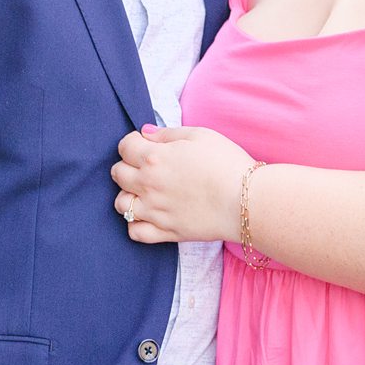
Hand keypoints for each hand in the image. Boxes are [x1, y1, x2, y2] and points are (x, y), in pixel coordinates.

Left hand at [112, 125, 252, 244]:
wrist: (246, 200)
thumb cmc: (226, 163)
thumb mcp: (200, 135)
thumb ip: (168, 133)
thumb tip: (145, 133)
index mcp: (154, 157)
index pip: (124, 146)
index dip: (132, 143)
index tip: (143, 145)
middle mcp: (148, 184)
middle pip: (118, 174)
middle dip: (127, 166)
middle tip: (144, 166)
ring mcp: (155, 211)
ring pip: (120, 204)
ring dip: (128, 195)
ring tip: (144, 192)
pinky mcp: (166, 232)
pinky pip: (135, 232)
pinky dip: (135, 224)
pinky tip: (147, 216)